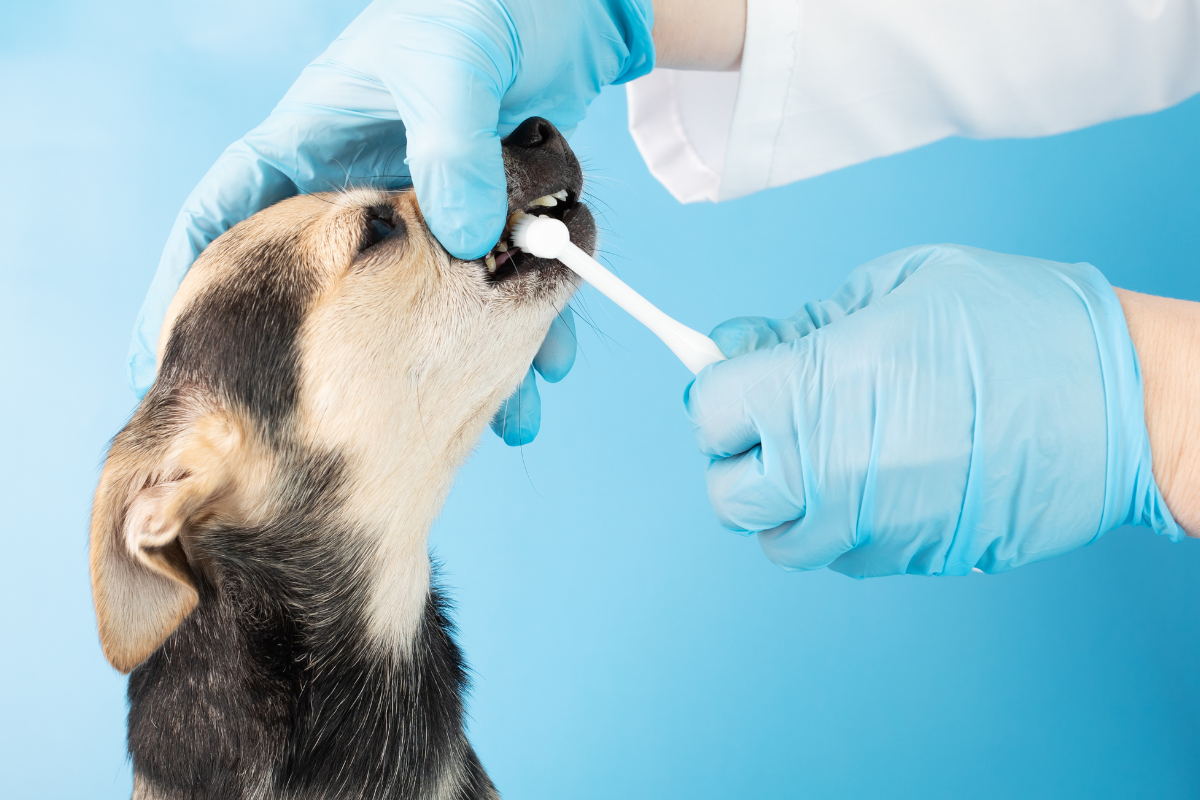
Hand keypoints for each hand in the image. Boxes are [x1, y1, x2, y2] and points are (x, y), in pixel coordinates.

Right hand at [128, 0, 653, 444]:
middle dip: (342, 361)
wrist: (571, 3)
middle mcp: (366, 190)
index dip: (187, 282)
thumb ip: (449, 145)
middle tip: (337, 427)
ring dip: (458, 367)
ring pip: (426, 310)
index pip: (231, 213)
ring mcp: (428, 214)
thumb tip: (460, 239)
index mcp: (317, 139)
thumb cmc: (486, 2)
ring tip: (485, 420)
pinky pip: (498, 294)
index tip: (161, 354)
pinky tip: (543, 374)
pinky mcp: (490, 224)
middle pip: (333, 291)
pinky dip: (525, 336)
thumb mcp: (453, 62)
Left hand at [684, 245, 1182, 577]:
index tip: (737, 377)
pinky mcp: (911, 558)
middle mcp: (831, 469)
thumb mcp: (900, 286)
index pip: (708, 413)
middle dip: (736, 455)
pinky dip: (837, 524)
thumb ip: (805, 323)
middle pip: (726, 493)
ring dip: (783, 499)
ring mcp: (872, 525)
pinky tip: (876, 478)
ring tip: (827, 451)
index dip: (716, 391)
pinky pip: (840, 554)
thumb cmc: (1021, 326)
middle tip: (772, 420)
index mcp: (818, 387)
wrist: (1125, 403)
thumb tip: (741, 347)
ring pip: (777, 538)